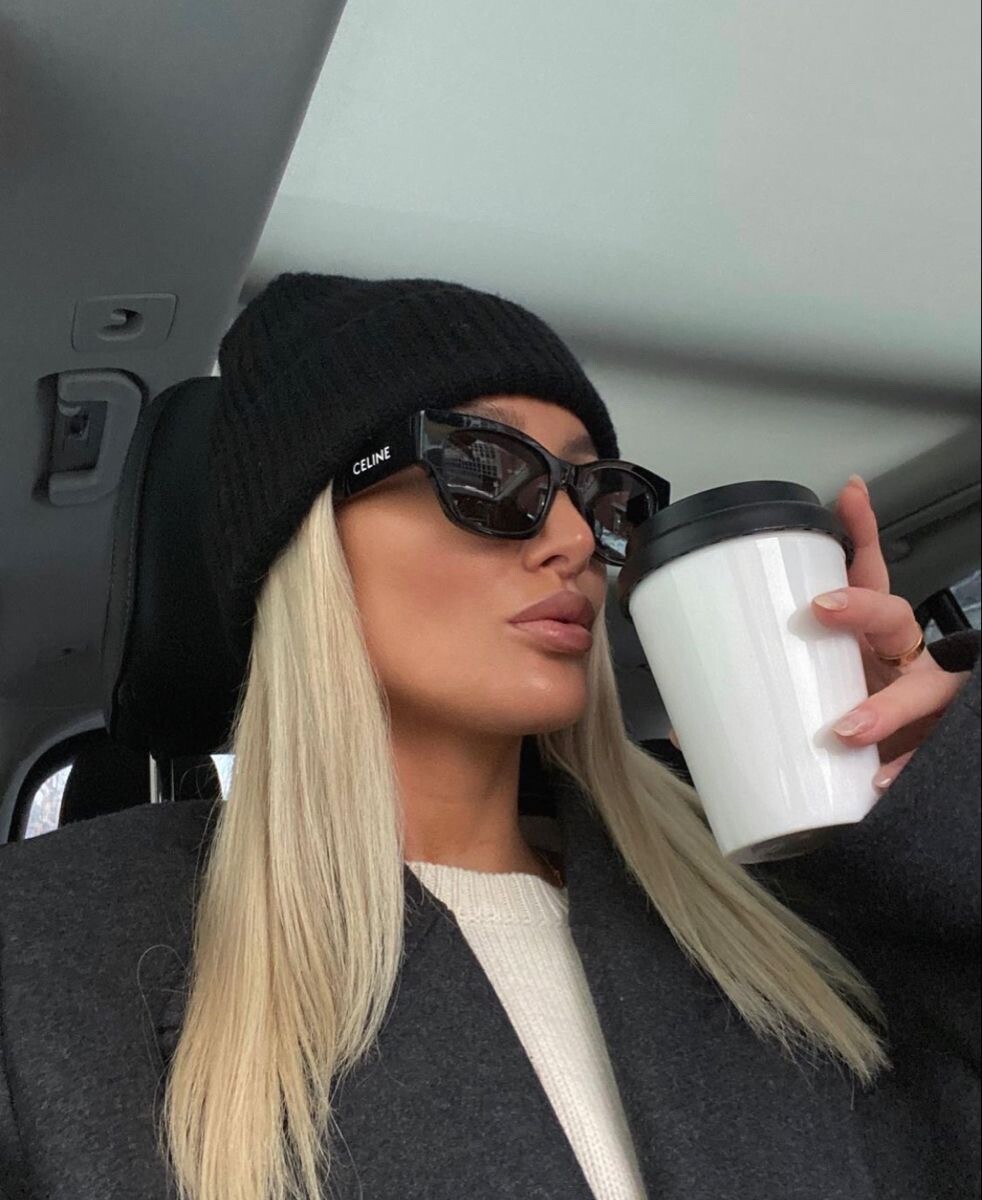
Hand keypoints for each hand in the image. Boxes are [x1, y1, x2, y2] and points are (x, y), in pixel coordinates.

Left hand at [668, 475, 970, 789]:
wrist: (888, 773)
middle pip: (896, 614)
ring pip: (925, 686)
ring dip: (884, 705)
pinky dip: (904, 767)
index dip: (862, 533)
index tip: (847, 495)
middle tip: (822, 607)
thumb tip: (682, 727)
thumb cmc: (845, 722)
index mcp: (866, 638)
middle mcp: (899, 659)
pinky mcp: (931, 742)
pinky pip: (929, 751)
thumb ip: (747, 706)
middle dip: (864, 605)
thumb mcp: (801, 701)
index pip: (870, 574)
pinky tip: (878, 778)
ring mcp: (922, 698)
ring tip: (845, 727)